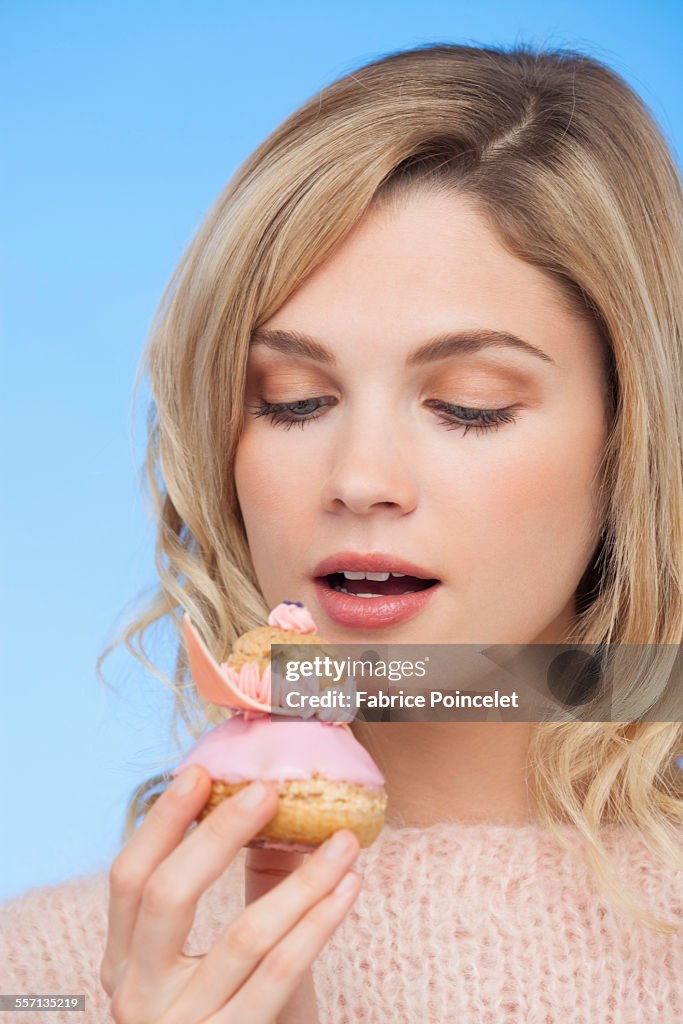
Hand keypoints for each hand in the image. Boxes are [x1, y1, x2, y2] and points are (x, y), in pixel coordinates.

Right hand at [100, 765, 360, 1022]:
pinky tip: (348, 887)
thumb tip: (270, 812)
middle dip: (219, 835)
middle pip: (167, 896)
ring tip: (343, 841)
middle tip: (269, 791)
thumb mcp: (208, 963)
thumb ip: (231, 894)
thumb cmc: (228, 1016)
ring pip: (243, 935)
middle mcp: (137, 997)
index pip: (128, 879)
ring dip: (303, 880)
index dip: (162, 822)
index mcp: (124, 964)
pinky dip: (319, 923)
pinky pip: (280, 974)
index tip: (201, 772)